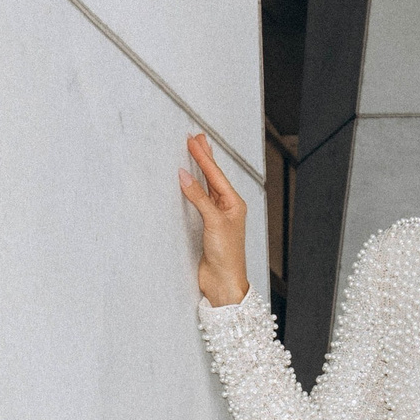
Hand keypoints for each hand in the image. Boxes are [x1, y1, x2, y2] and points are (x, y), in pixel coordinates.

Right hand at [179, 131, 250, 307]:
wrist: (223, 281)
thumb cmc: (226, 255)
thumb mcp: (213, 222)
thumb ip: (198, 198)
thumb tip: (184, 175)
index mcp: (234, 203)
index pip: (215, 175)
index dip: (203, 156)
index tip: (193, 140)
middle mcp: (227, 207)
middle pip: (213, 177)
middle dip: (204, 157)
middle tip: (196, 138)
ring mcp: (217, 216)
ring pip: (206, 186)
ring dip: (200, 169)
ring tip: (195, 151)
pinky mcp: (207, 226)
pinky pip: (199, 200)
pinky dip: (193, 187)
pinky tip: (190, 180)